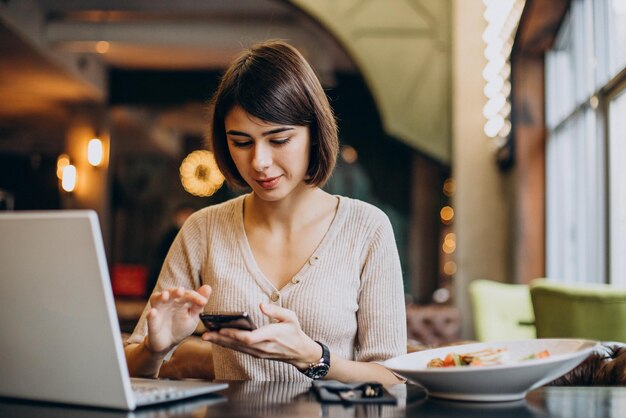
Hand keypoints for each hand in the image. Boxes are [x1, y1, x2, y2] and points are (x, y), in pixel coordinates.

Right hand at [144, 285, 210, 353]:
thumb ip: (199, 304)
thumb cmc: (181, 326)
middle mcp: (168, 301)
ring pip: (157, 299)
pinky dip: (151, 314)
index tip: (203, 302)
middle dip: (175, 291)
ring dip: (161, 297)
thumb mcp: (193, 316)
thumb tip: (208, 287)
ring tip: (166, 296)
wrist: (168, 343)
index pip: (188, 294)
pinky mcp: (152, 322)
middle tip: (181, 291)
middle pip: (171, 293)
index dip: (195, 297)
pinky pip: (150, 317)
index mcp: (180, 300)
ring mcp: (158, 310)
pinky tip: (153, 312)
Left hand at [201, 303, 321, 368]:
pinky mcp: (257, 354)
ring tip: (207, 336)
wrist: (300, 352)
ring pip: (237, 348)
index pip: (249, 338)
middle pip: (238, 344)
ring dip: (221, 343)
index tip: (221, 329)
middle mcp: (263, 347)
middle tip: (205, 334)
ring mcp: (259, 353)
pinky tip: (218, 340)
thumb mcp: (291, 317)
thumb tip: (261, 305)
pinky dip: (228, 345)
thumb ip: (276, 311)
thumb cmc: (294, 332)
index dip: (234, 335)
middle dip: (220, 339)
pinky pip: (240, 350)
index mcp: (271, 336)